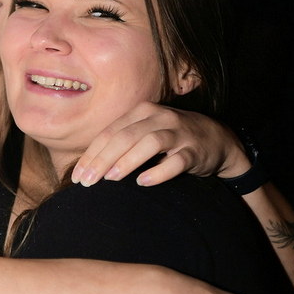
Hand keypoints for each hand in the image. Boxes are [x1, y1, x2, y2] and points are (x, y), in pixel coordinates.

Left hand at [72, 102, 250, 186]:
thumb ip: (120, 142)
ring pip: (150, 143)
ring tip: (110, 178)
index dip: (91, 154)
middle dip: (102, 159)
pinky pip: (177, 160)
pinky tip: (144, 182)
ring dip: (128, 161)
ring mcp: (179, 133)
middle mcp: (160, 117)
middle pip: (125, 137)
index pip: (110, 132)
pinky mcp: (195, 151)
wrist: (216, 139)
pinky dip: (160, 171)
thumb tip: (88, 165)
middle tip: (87, 182)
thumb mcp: (144, 132)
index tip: (77, 176)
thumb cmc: (170, 139)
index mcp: (142, 111)